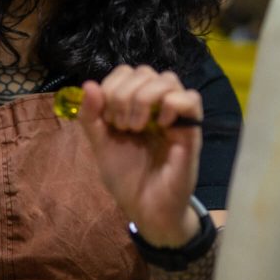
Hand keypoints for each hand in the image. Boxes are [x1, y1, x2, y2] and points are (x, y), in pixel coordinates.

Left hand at [76, 65, 201, 246]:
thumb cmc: (126, 177)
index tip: (107, 118)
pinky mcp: (191, 130)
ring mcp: (175, 116)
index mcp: (134, 105)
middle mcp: (156, 105)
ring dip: (144, 98)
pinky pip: (191, 99)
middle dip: (124, 94)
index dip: (112, 87)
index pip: (126, 72)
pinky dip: (172, 105)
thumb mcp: (101, 145)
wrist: (145, 209)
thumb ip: (91, 117)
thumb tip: (88, 84)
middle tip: (120, 125)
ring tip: (136, 127)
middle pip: (144, 71)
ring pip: (167, 79)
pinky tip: (159, 126)